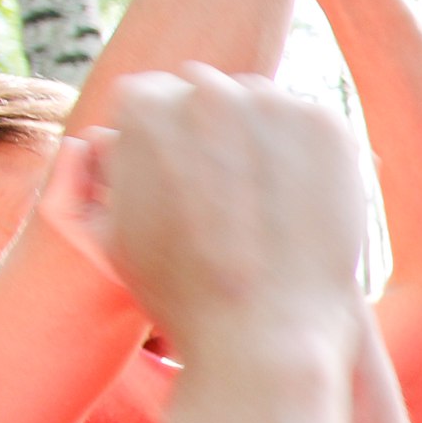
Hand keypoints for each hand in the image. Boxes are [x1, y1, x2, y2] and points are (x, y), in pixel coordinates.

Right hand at [71, 67, 366, 362]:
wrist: (264, 331)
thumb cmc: (180, 292)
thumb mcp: (112, 234)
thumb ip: (96, 177)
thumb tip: (97, 139)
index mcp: (143, 105)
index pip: (159, 98)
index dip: (175, 145)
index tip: (193, 185)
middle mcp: (205, 91)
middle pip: (214, 94)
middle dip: (220, 134)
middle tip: (234, 196)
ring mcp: (271, 104)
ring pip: (267, 107)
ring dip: (268, 140)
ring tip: (268, 205)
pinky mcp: (325, 126)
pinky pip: (315, 129)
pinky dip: (313, 157)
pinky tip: (302, 203)